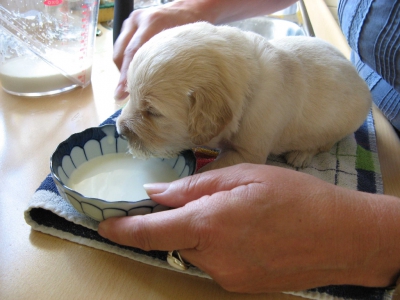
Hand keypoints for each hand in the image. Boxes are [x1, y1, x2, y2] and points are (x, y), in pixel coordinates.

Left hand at [98, 163, 399, 292]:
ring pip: (195, 251)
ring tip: (237, 216)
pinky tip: (246, 233)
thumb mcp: (243, 175)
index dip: (123, 229)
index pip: (150, 231)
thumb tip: (156, 193)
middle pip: (174, 240)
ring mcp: (226, 276)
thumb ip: (194, 187)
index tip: (104, 226)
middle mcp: (211, 257)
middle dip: (177, 222)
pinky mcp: (240, 286)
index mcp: (208, 224)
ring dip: (201, 233)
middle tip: (204, 202)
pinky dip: (217, 246)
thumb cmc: (293, 196)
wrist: (339, 236)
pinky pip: (214, 263)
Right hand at [113, 2, 202, 99]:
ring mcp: (132, 21)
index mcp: (152, 22)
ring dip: (124, 69)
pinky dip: (127, 62)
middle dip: (122, 76)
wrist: (188, 9)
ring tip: (133, 84)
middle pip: (121, 54)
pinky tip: (137, 72)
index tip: (121, 94)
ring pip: (119, 51)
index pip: (133, 53)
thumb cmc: (189, 29)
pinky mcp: (130, 24)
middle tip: (126, 94)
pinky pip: (123, 47)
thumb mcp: (182, 46)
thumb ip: (167, 62)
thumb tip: (154, 88)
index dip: (126, 77)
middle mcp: (138, 20)